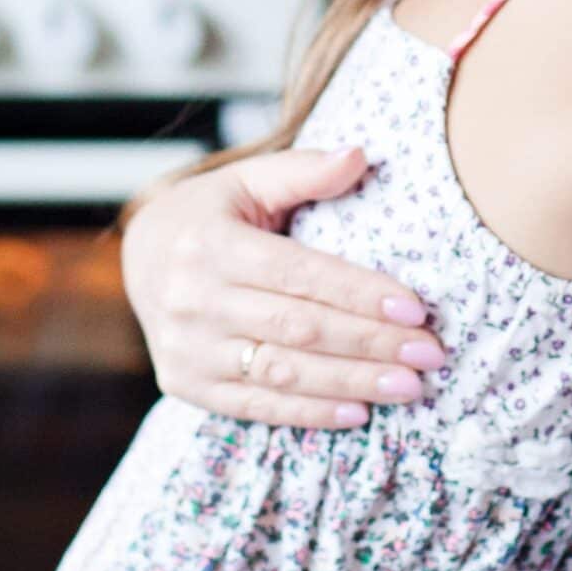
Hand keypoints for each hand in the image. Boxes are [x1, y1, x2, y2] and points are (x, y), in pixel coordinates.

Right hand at [119, 147, 446, 427]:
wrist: (140, 257)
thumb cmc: (212, 213)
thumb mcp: (248, 180)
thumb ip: (304, 170)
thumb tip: (360, 156)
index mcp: (210, 244)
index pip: (299, 274)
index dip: (360, 293)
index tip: (416, 308)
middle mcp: (193, 299)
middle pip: (299, 328)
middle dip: (371, 343)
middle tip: (430, 352)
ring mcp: (186, 348)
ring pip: (283, 372)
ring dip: (352, 383)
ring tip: (410, 386)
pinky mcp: (185, 385)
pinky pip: (256, 406)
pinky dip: (310, 414)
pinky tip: (359, 412)